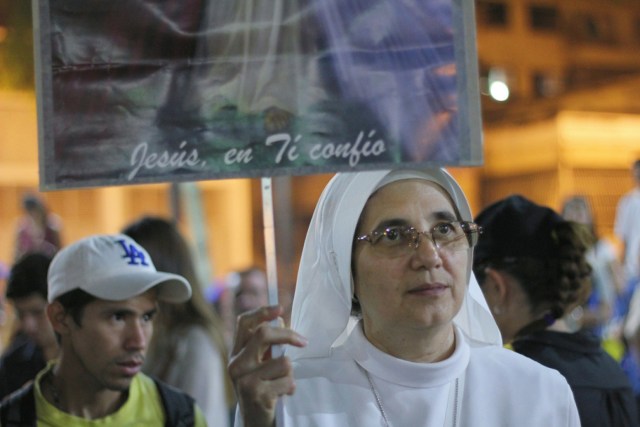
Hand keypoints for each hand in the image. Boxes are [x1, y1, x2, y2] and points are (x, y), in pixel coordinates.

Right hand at [229, 305, 306, 426]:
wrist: (254, 422)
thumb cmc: (262, 389)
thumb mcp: (258, 366)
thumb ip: (266, 346)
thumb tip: (282, 321)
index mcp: (236, 353)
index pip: (244, 323)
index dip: (262, 312)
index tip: (280, 308)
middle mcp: (236, 364)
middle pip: (263, 334)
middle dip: (289, 335)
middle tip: (304, 342)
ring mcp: (244, 379)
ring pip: (283, 361)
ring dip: (290, 373)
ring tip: (282, 383)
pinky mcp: (257, 393)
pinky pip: (287, 381)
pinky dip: (290, 388)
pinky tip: (282, 395)